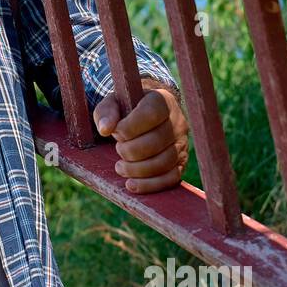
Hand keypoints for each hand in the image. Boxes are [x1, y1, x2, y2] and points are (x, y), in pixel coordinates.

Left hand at [92, 79, 189, 193]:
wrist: (147, 116)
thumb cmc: (127, 109)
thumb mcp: (114, 103)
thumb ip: (106, 112)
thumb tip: (105, 129)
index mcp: (162, 101)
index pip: (150, 114)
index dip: (129, 127)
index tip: (115, 132)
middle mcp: (177, 121)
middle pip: (157, 141)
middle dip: (130, 150)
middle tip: (118, 149)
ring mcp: (182, 143)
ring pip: (164, 162)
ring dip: (137, 170)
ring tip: (120, 168)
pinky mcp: (181, 162)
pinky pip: (171, 178)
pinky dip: (150, 185)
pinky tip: (132, 184)